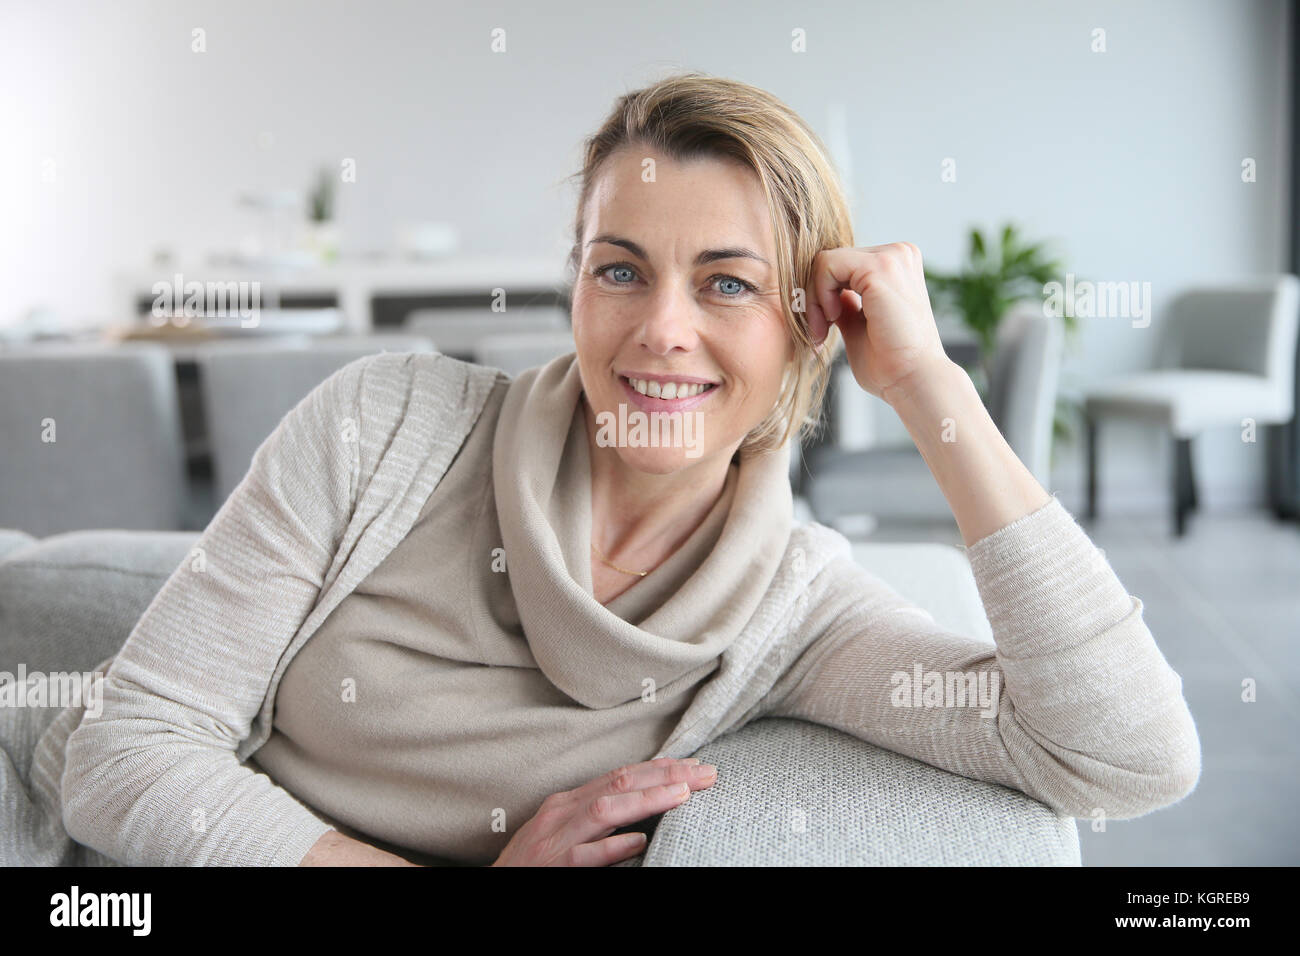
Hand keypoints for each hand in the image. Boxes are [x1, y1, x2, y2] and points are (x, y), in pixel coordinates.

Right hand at [490, 757, 716, 865]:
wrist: (491, 886)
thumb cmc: (531, 864)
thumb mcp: (563, 831)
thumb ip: (596, 819)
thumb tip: (641, 812)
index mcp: (568, 801)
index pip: (622, 774)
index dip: (660, 768)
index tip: (695, 766)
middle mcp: (563, 812)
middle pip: (621, 782)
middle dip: (666, 775)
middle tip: (706, 773)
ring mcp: (556, 839)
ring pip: (606, 811)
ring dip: (647, 800)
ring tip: (683, 795)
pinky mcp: (553, 866)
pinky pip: (585, 856)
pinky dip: (613, 846)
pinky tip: (639, 842)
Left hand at [805, 242, 949, 403]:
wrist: (914, 381)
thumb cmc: (890, 364)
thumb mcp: (858, 325)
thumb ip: (844, 303)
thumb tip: (826, 293)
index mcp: (897, 264)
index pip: (841, 264)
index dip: (822, 295)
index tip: (822, 330)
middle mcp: (899, 253)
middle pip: (831, 260)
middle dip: (815, 298)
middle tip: (818, 333)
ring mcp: (892, 257)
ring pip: (825, 261)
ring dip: (815, 299)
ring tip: (823, 330)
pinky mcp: (880, 268)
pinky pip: (826, 266)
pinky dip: (819, 295)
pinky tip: (832, 320)